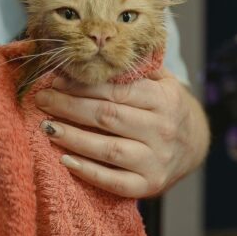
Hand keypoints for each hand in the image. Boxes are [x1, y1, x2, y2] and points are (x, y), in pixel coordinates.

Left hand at [34, 67, 208, 197]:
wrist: (194, 146)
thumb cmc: (167, 108)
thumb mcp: (163, 82)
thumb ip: (137, 68)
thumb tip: (97, 50)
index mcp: (164, 100)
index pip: (118, 90)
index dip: (83, 86)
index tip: (56, 81)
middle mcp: (162, 130)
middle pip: (108, 116)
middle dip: (69, 107)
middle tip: (42, 100)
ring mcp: (156, 160)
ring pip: (108, 149)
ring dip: (73, 138)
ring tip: (46, 127)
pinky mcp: (149, 185)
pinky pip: (114, 182)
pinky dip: (88, 172)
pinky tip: (64, 160)